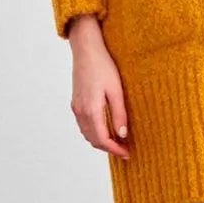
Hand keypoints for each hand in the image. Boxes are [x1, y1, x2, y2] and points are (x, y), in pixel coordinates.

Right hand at [66, 16, 130, 159]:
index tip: (127, 153)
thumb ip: (119, 114)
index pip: (102, 139)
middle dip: (109, 148)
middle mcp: (80, 111)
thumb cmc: (102, 65)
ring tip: (118, 141)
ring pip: (87, 133)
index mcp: (90, 109)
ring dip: (101, 141)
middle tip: (125, 150)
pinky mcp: (76, 102)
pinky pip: (84, 125)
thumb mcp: (116, 90)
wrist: (86, 49)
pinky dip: (94, 132)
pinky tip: (106, 129)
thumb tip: (122, 134)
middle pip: (93, 140)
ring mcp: (76, 107)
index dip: (115, 149)